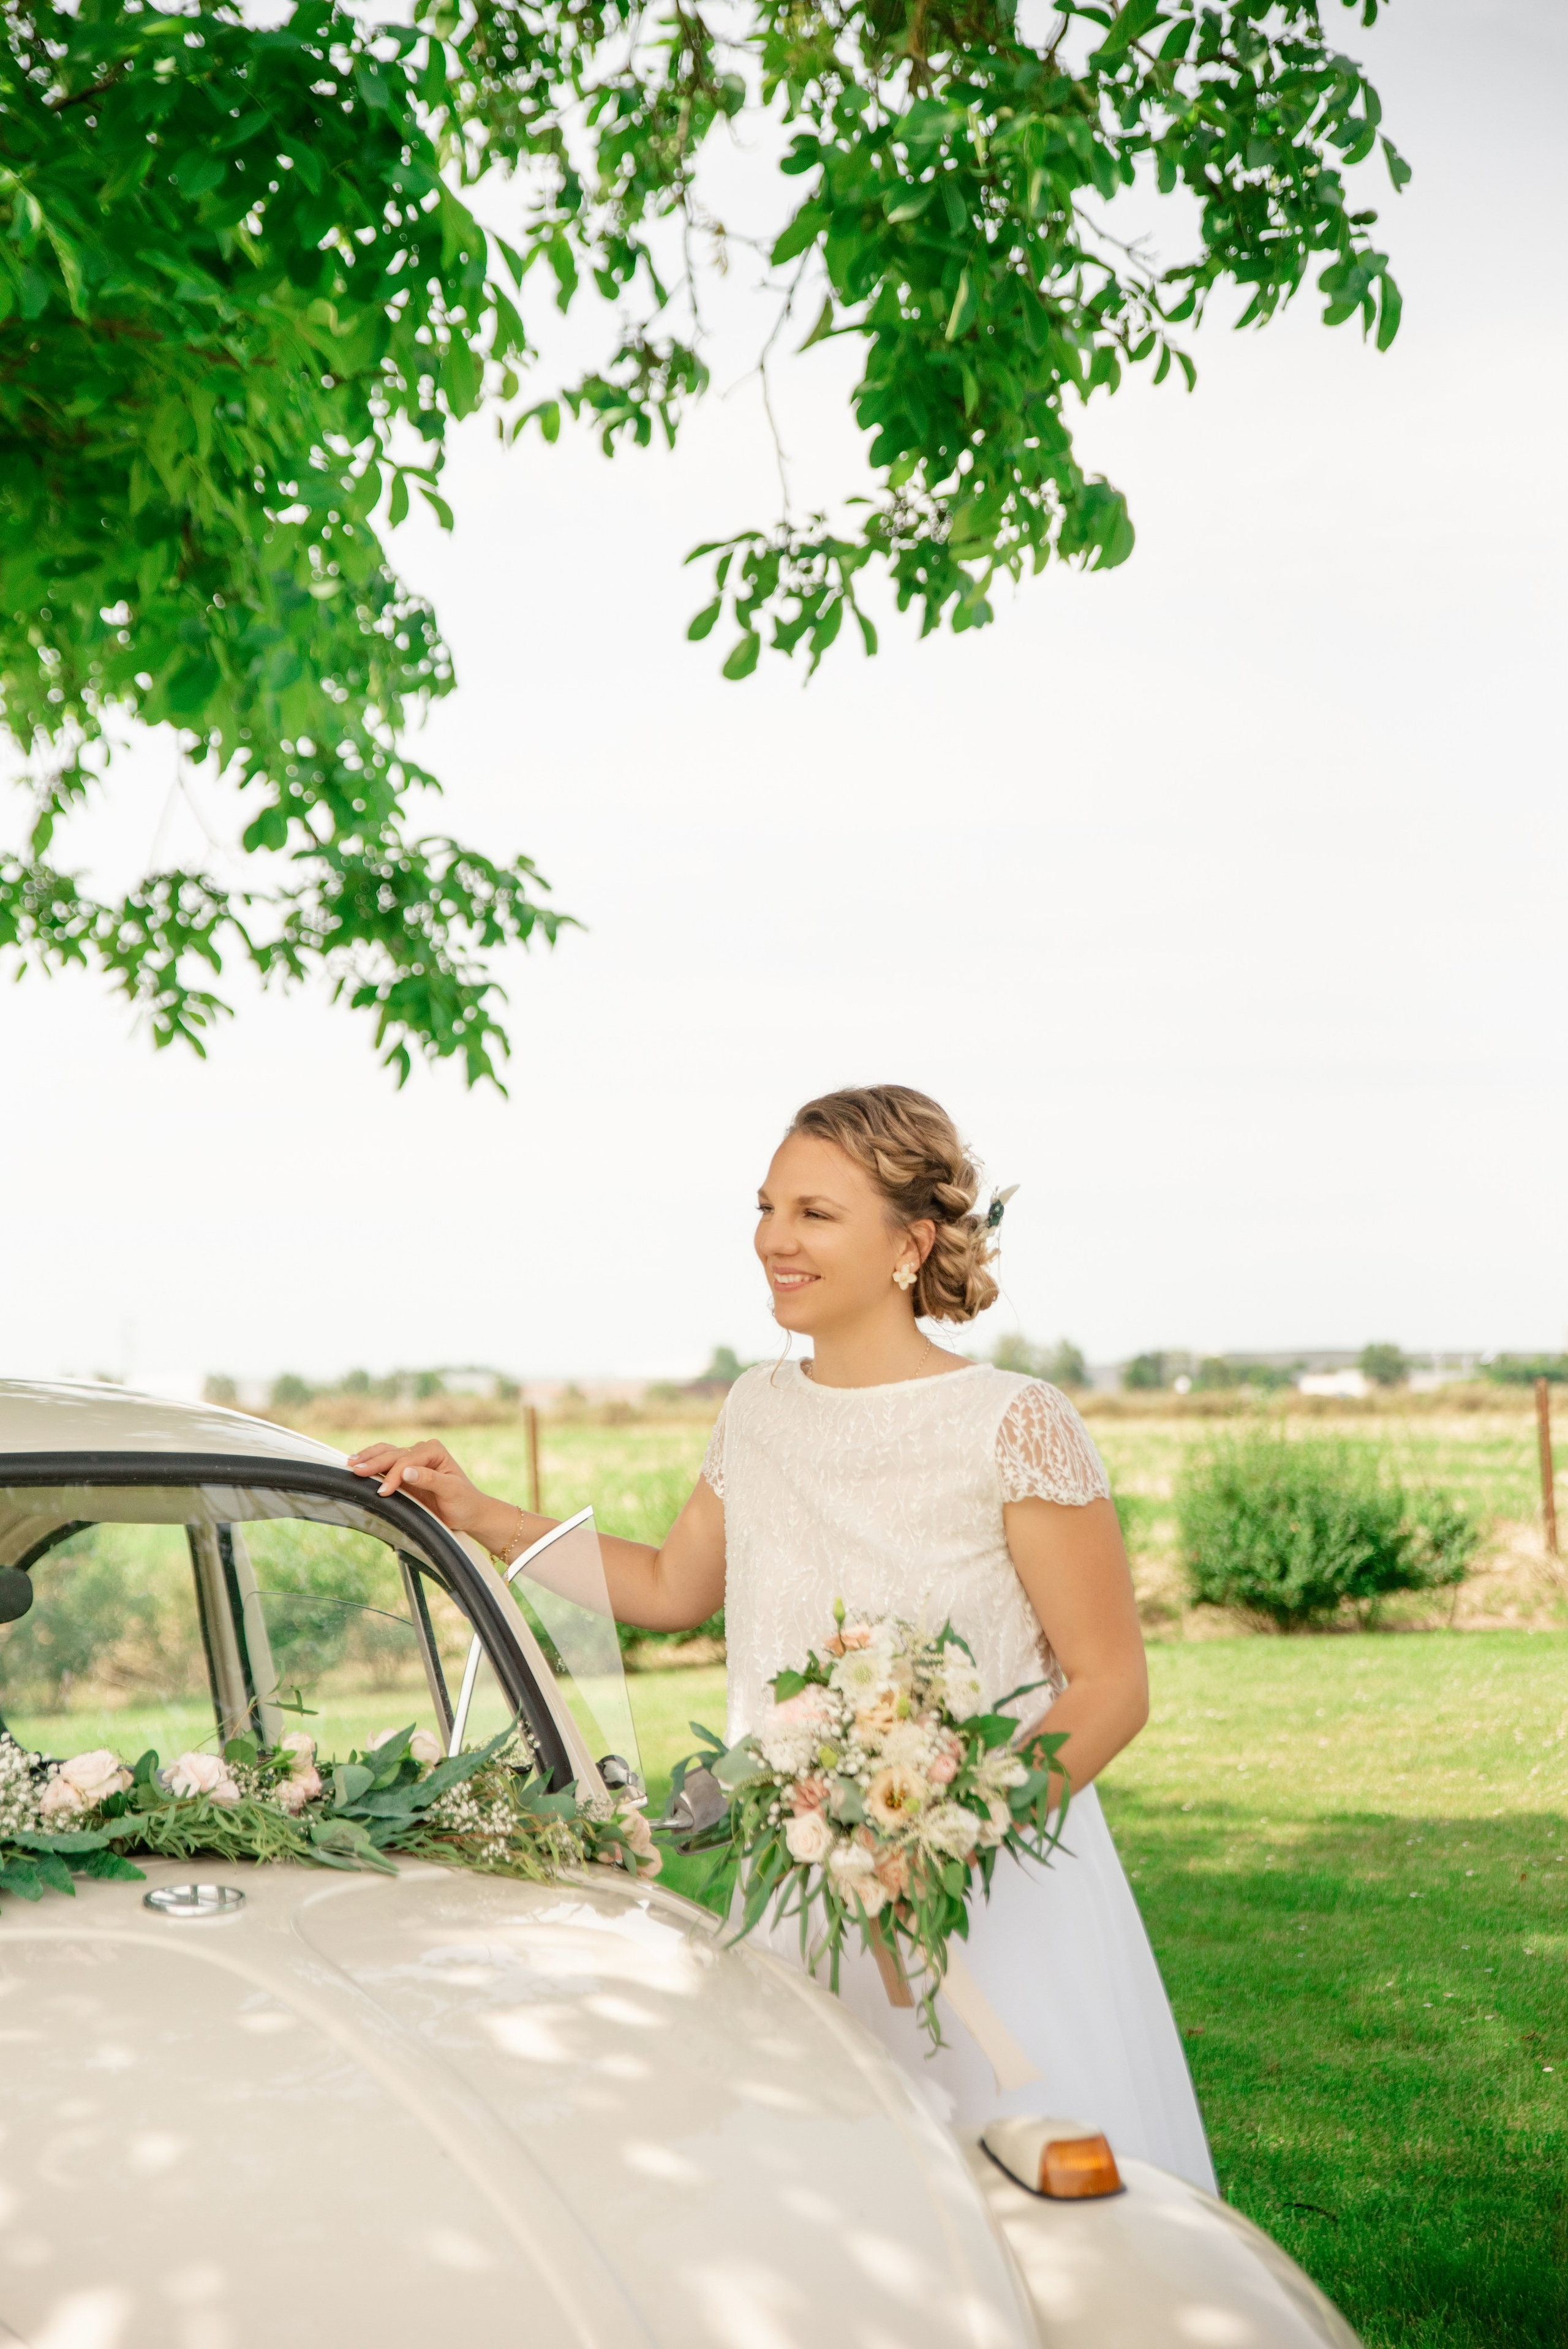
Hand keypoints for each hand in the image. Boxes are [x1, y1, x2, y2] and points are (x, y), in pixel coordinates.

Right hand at [345, 1439, 499, 1543]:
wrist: (468, 1511)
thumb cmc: (463, 1501)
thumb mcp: (451, 1491)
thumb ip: (430, 1479)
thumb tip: (407, 1471)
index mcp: (434, 1451)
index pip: (407, 1460)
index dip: (394, 1475)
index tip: (384, 1492)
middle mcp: (422, 1451)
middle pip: (393, 1454)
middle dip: (374, 1463)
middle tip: (356, 1471)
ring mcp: (412, 1460)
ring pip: (386, 1454)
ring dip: (368, 1458)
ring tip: (350, 1463)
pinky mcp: (404, 1472)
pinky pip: (385, 1464)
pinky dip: (371, 1464)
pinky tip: (358, 1465)